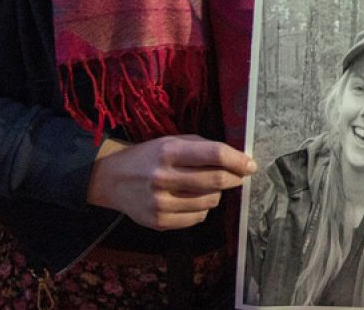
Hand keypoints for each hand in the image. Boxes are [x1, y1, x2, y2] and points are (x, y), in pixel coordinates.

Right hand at [86, 134, 255, 230]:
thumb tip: (237, 158)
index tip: (250, 164)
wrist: (112, 180)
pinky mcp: (159, 222)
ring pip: (210, 201)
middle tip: (238, 176)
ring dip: (217, 193)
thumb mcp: (171, 141)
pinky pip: (198, 217)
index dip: (238, 160)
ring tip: (207, 186)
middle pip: (216, 180)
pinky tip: (192, 199)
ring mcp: (160, 203)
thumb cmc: (149, 156)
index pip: (214, 155)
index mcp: (168, 152)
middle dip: (235, 178)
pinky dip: (203, 208)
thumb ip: (202, 147)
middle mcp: (163, 177)